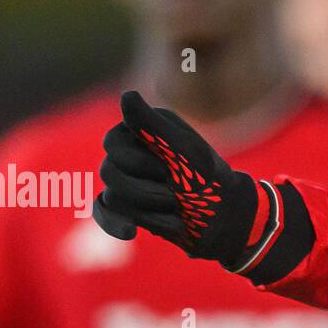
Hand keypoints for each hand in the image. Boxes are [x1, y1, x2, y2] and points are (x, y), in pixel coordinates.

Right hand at [94, 89, 266, 268]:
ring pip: (111, 196)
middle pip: (108, 171)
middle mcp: (136, 151)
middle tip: (174, 194)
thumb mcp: (182, 150)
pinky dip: (114, 223)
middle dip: (143, 189)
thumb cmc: (208, 180)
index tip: (165, 169)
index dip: (135, 160)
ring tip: (175, 207)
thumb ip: (151, 124)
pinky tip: (130, 233)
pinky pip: (104, 212)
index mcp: (148, 130)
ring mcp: (130, 179)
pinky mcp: (128, 205)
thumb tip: (126, 95)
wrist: (224, 218)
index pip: (112, 141)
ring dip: (145, 207)